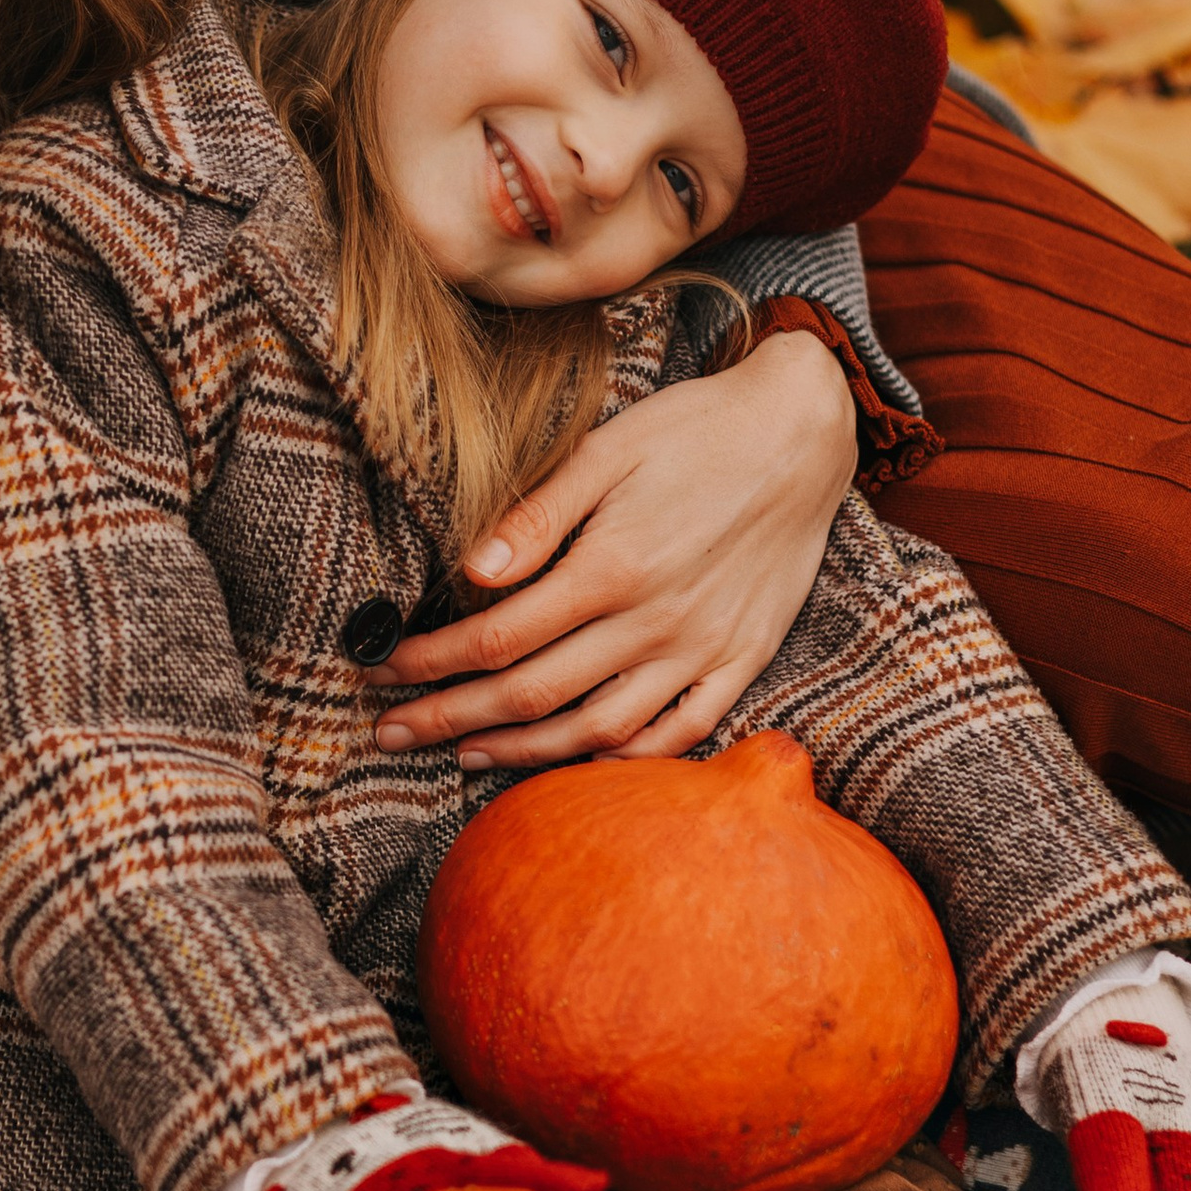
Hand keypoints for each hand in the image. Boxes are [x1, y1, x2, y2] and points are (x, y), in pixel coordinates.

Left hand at [364, 330, 857, 770]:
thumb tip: (469, 573)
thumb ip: (538, 516)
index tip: (385, 672)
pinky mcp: (742, 659)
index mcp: (613, 566)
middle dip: (452, 718)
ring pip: (599, 729)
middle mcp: (656, 621)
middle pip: (534, 694)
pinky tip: (581, 760)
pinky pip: (681, 733)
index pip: (499, 637)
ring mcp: (703, 649)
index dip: (434, 662)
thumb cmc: (697, 431)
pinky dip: (627, 759)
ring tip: (467, 755)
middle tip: (392, 733)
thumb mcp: (607, 449)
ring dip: (524, 752)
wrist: (805, 432)